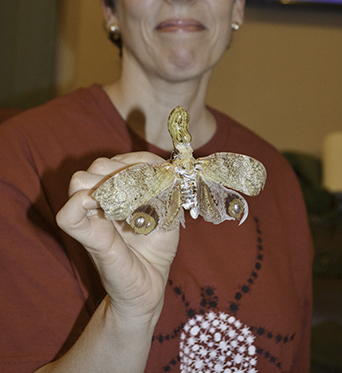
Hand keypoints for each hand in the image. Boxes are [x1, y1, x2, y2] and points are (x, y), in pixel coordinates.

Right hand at [56, 152, 179, 326]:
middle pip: (98, 166)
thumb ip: (162, 188)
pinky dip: (85, 204)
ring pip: (80, 180)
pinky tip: (113, 213)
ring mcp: (89, 216)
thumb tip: (160, 170)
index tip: (158, 177)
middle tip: (145, 196)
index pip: (118, 159)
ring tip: (133, 206)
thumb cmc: (156, 247)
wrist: (148, 287)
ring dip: (110, 186)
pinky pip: (68, 214)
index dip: (137, 163)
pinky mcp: (85, 237)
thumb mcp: (168, 211)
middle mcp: (99, 198)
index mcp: (117, 189)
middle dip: (124, 174)